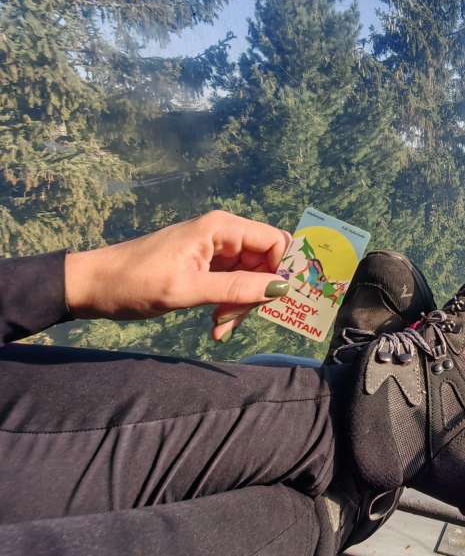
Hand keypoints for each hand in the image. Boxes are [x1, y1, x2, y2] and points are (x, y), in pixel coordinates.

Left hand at [65, 210, 290, 341]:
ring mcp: (215, 250)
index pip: (275, 241)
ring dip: (241, 304)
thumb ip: (237, 288)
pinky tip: (215, 324)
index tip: (270, 301)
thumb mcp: (187, 289)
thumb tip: (282, 288)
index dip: (281, 270)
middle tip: (233, 319)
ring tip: (218, 327)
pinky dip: (229, 304)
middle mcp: (223, 234)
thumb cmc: (135, 282)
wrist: (93, 286)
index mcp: (221, 228)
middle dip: (257, 293)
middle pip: (265, 262)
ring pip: (251, 277)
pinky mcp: (206, 266)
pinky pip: (233, 284)